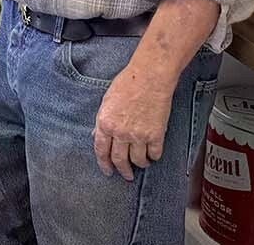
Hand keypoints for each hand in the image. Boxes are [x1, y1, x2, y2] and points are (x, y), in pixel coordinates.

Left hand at [93, 64, 174, 180]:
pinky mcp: (156, 135)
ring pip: (138, 160)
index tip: (108, 171)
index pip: (101, 151)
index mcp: (105, 123)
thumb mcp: (107, 101)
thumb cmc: (127, 84)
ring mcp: (138, 135)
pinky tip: (153, 154)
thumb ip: (102, 120)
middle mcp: (120, 132)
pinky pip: (155, 153)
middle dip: (123, 171)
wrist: (150, 77)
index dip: (104, 164)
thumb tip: (98, 135)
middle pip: (120, 160)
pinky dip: (154, 156)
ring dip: (140, 164)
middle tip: (126, 175)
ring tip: (142, 163)